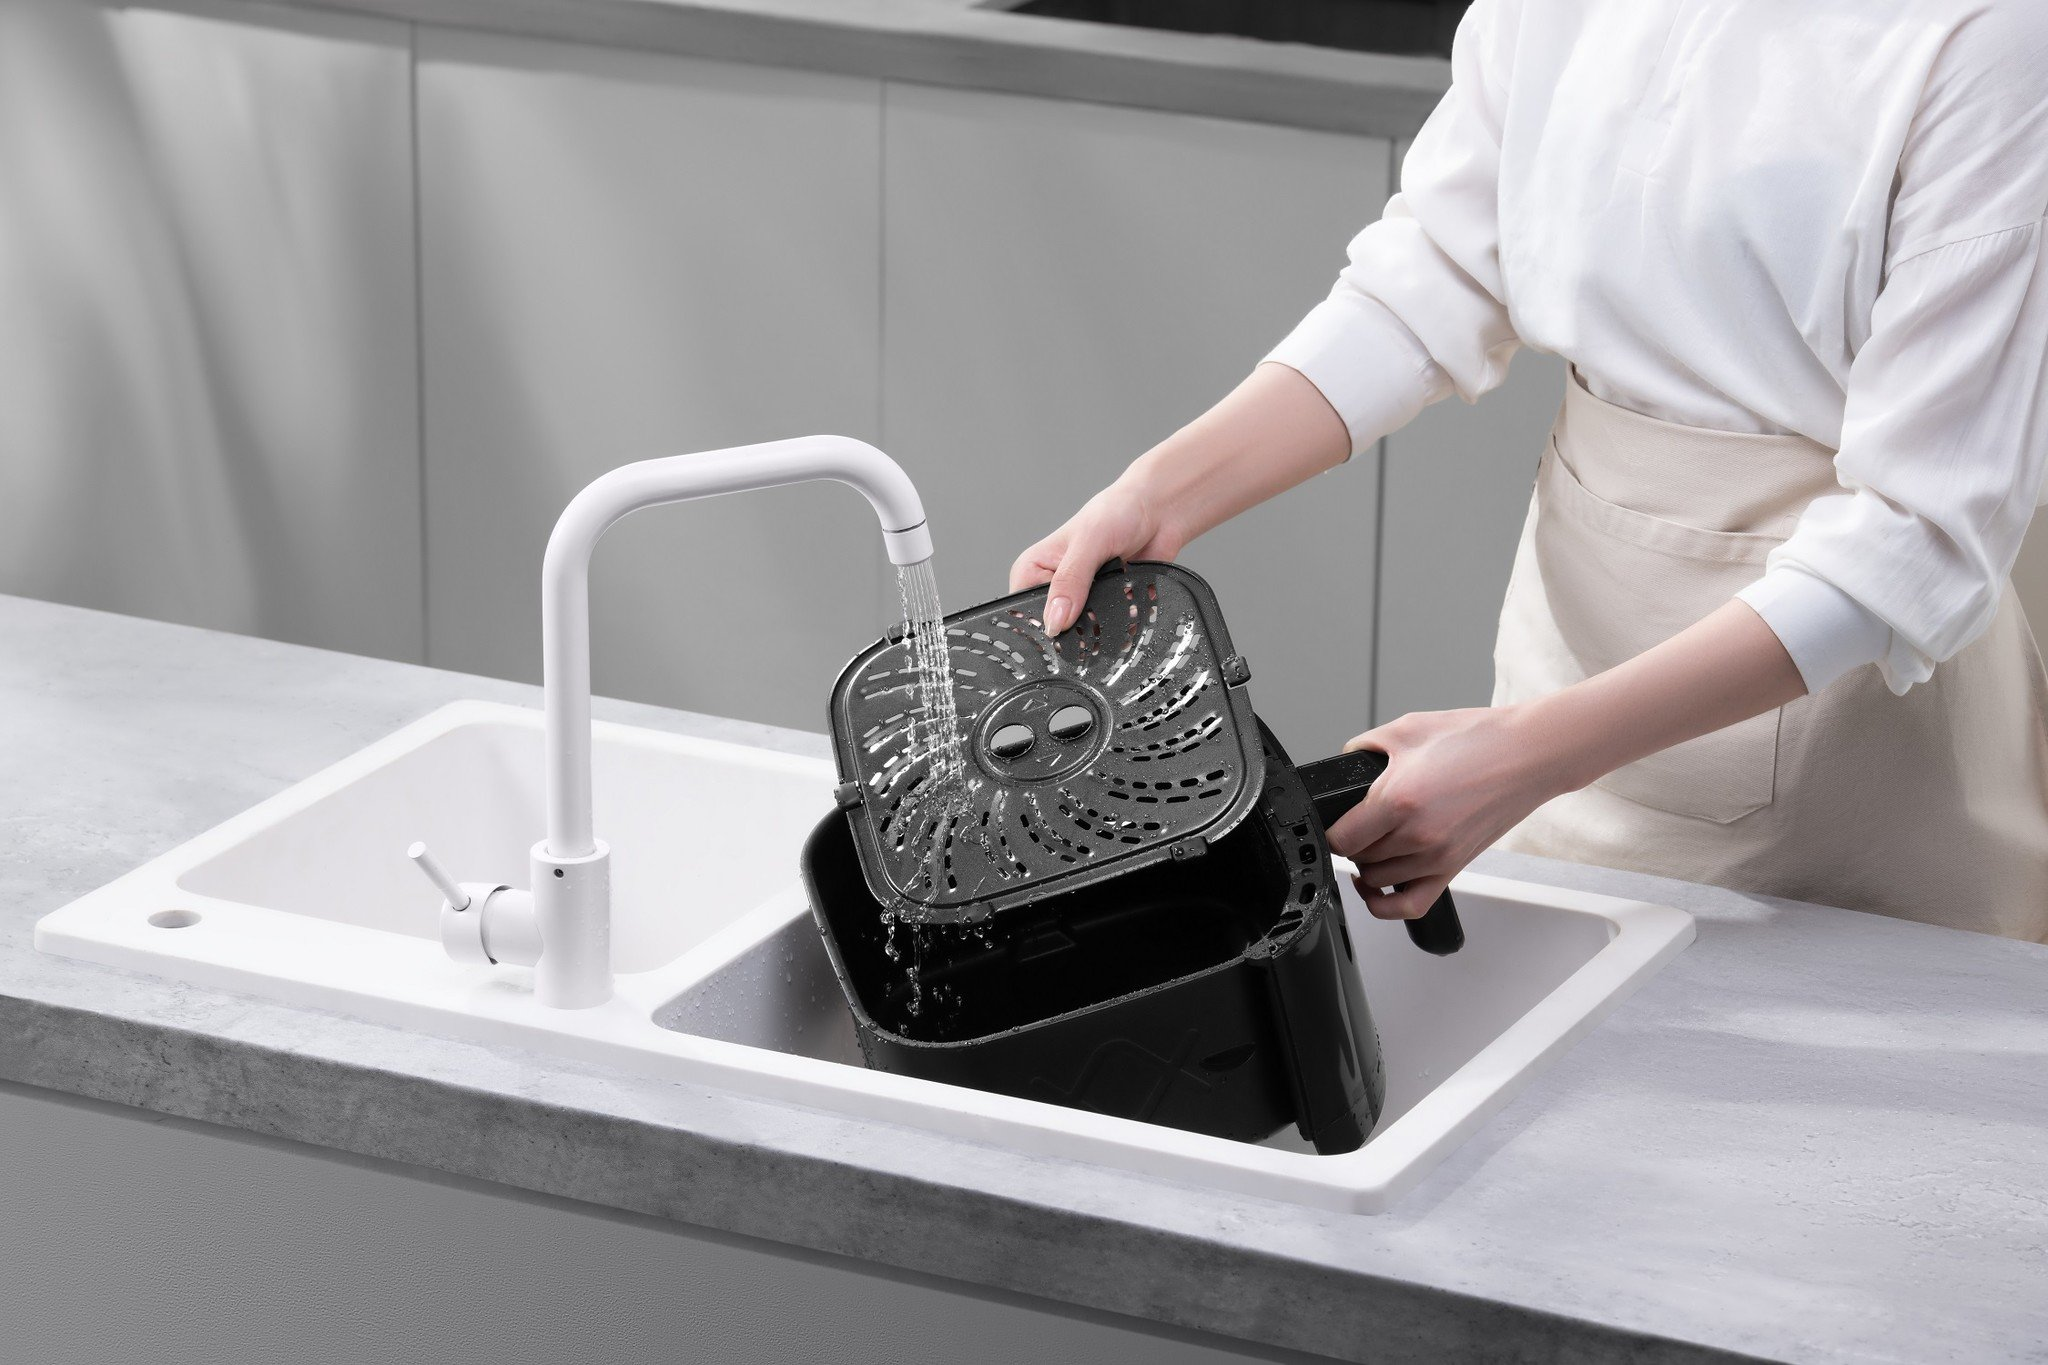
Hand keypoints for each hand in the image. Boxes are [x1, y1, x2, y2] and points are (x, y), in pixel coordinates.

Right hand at [1009, 479, 1183, 634]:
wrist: (1157, 510)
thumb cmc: (1118, 511)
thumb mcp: (1089, 543)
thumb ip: (1070, 581)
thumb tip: (1055, 620)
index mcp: (1034, 569)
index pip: (1024, 610)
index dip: (1043, 623)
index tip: (1064, 628)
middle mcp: (1053, 586)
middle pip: (1054, 626)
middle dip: (1076, 627)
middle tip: (1096, 613)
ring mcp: (1080, 598)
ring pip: (1083, 632)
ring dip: (1102, 627)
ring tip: (1116, 604)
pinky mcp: (1105, 605)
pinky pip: (1109, 630)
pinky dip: (1121, 625)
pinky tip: (1130, 610)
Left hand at [1323, 705, 1565, 919]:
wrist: (1527, 754)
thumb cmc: (1478, 740)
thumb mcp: (1407, 728)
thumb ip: (1364, 746)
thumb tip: (1344, 762)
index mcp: (1398, 801)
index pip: (1340, 838)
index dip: (1329, 830)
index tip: (1331, 820)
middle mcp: (1417, 836)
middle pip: (1357, 858)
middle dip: (1351, 840)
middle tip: (1358, 820)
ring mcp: (1437, 857)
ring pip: (1377, 879)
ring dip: (1367, 864)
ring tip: (1372, 841)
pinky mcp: (1454, 868)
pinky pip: (1410, 905)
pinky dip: (1385, 904)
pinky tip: (1375, 887)